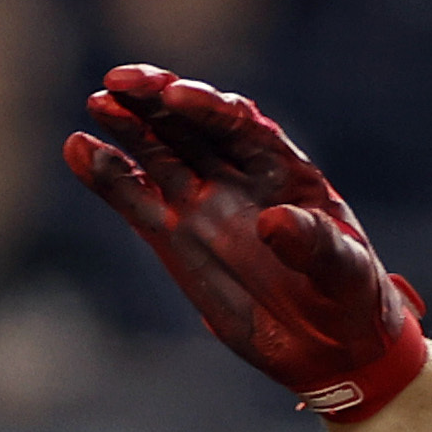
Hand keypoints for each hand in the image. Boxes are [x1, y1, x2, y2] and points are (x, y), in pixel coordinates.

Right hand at [64, 64, 428, 421]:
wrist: (332, 349)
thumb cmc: (352, 300)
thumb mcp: (347, 272)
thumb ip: (315, 245)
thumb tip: (274, 222)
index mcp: (283, 170)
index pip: (240, 124)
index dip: (207, 107)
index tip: (175, 96)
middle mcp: (236, 176)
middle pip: (190, 124)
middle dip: (158, 100)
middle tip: (121, 82)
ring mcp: (201, 204)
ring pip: (158, 152)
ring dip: (128, 126)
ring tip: (99, 104)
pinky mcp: (173, 238)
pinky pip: (135, 198)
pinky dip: (108, 175)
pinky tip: (79, 149)